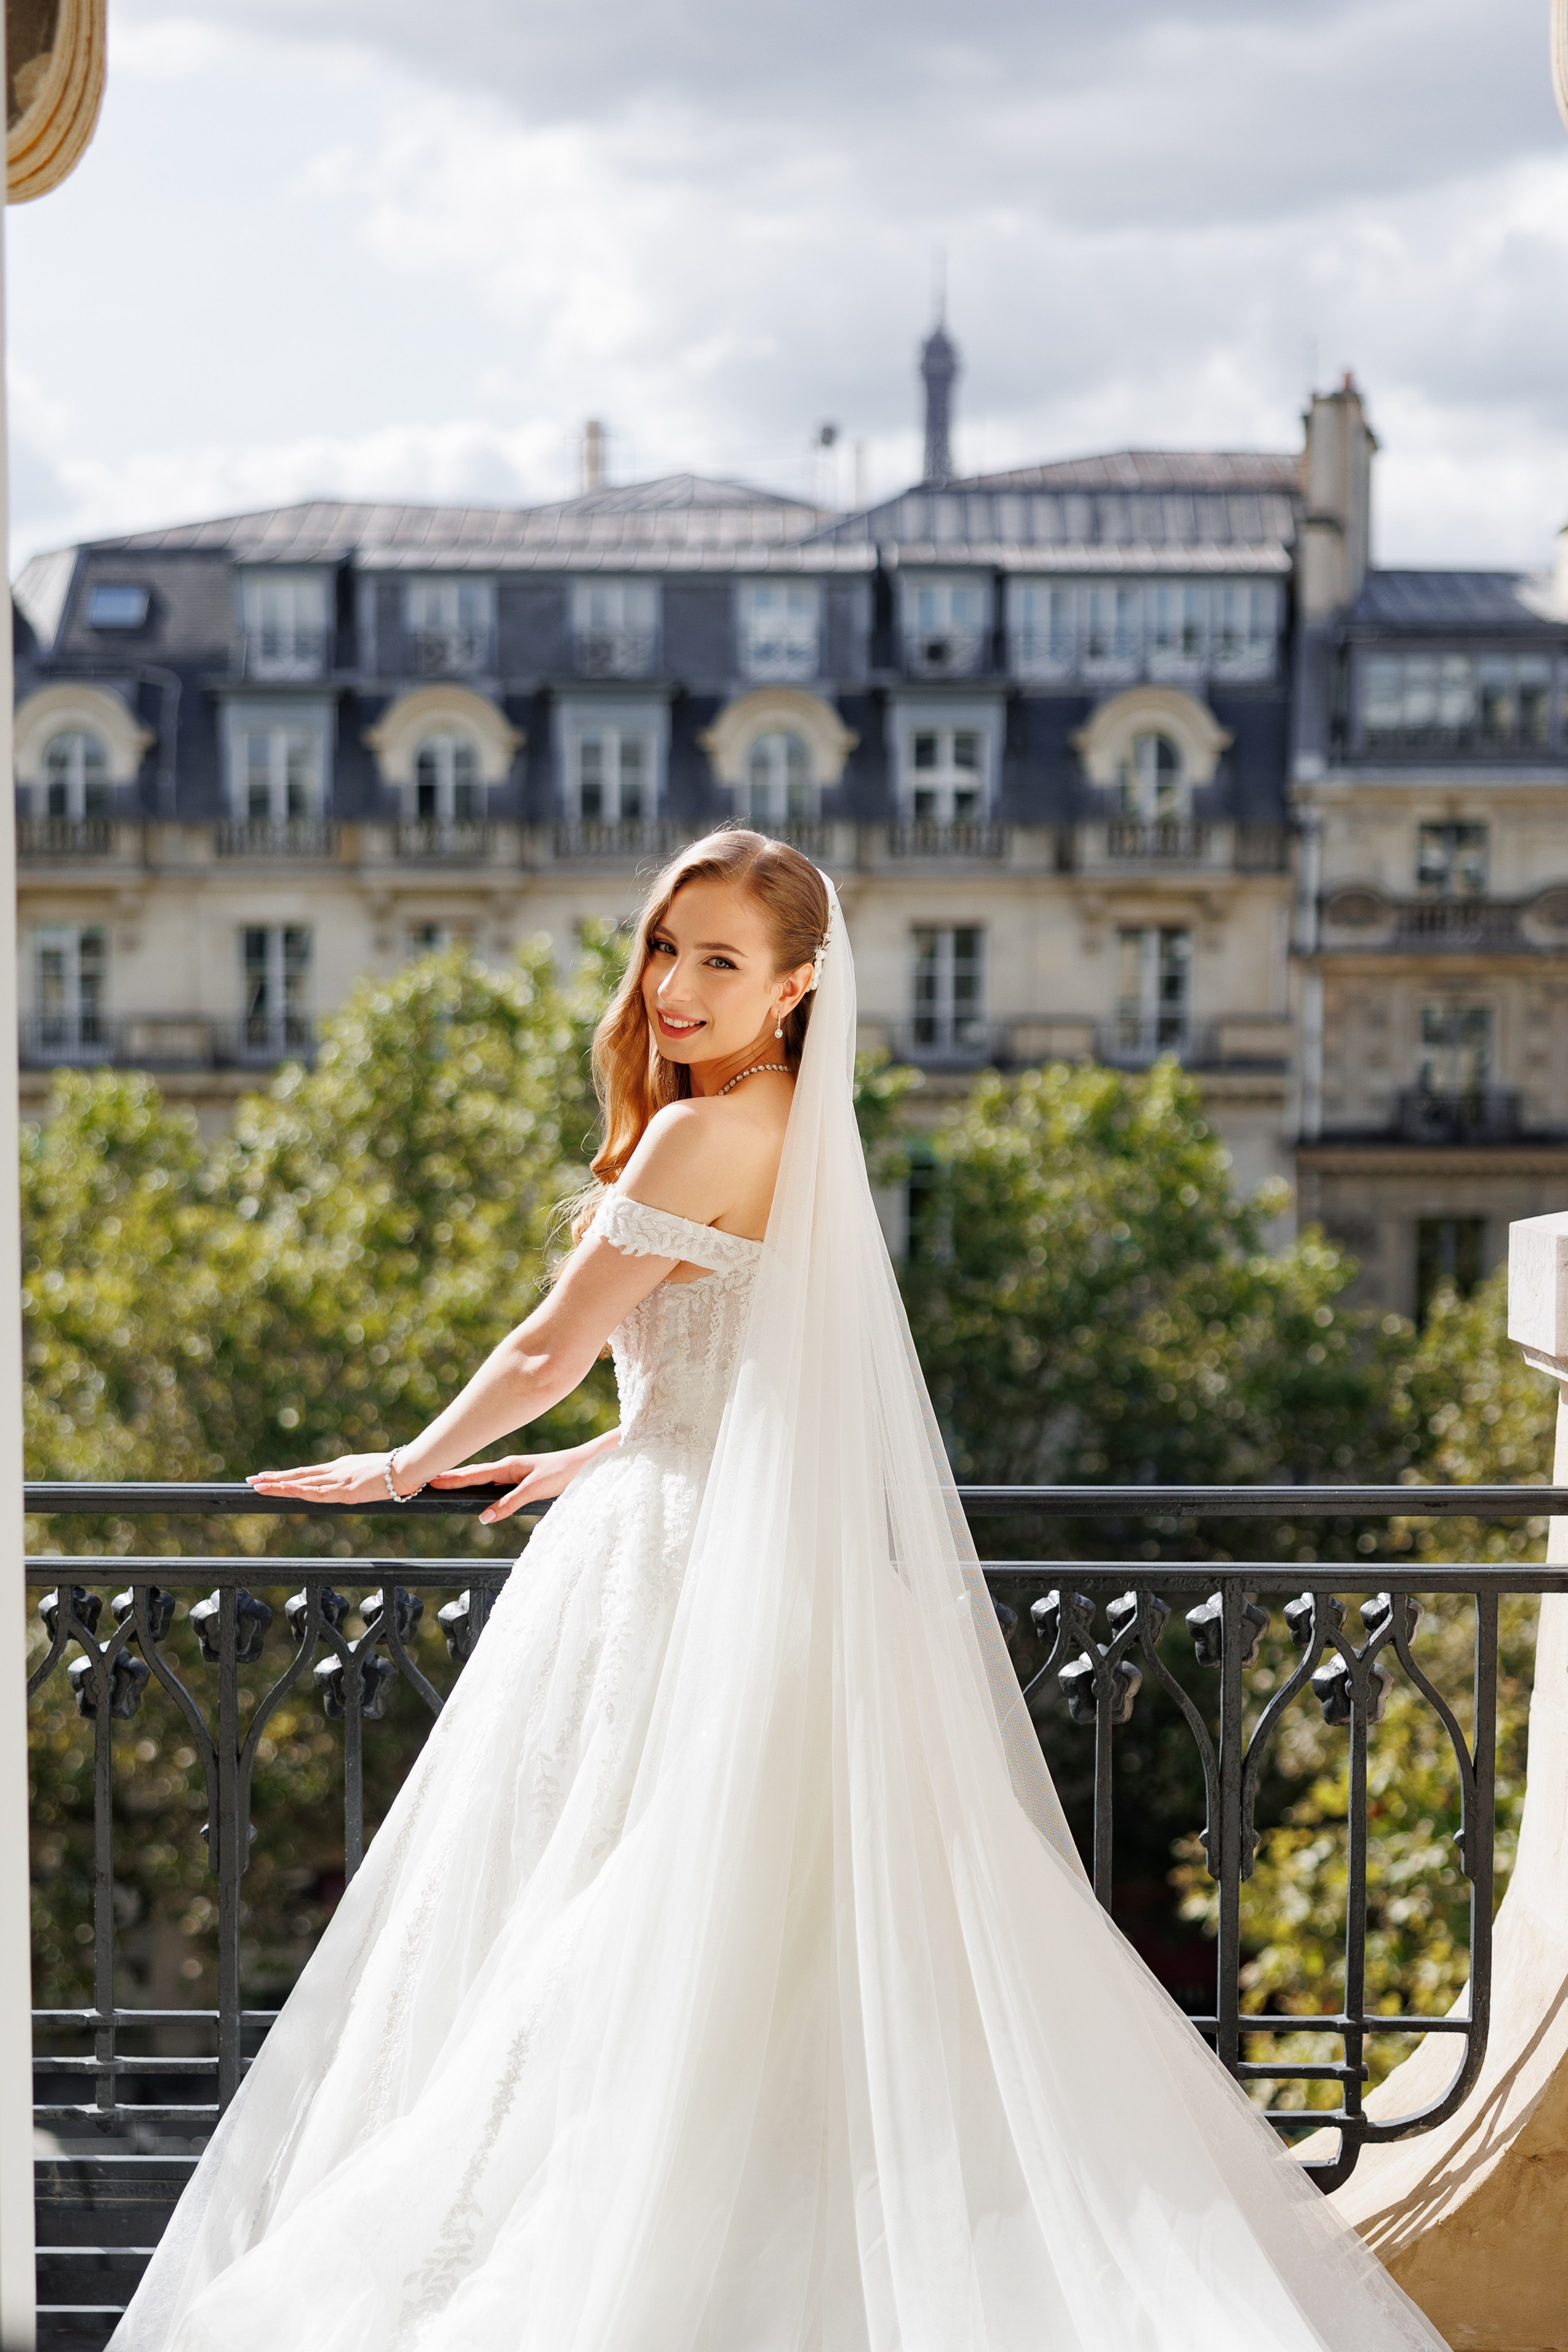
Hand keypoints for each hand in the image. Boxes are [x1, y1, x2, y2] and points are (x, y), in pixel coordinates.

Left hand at [247, 1453, 400, 1507]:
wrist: (408, 1468)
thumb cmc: (398, 1471)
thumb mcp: (374, 1476)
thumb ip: (363, 1481)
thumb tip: (363, 1486)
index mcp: (342, 1467)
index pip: (309, 1472)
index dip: (289, 1475)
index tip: (271, 1476)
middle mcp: (336, 1470)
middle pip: (300, 1475)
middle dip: (275, 1478)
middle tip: (252, 1480)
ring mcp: (339, 1479)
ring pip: (303, 1482)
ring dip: (279, 1485)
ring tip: (258, 1485)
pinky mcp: (345, 1490)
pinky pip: (317, 1492)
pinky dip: (300, 1491)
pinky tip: (285, 1490)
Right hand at [430, 1450, 594, 1522]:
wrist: (586, 1464)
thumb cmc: (563, 1473)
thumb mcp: (535, 1490)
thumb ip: (509, 1503)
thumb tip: (484, 1517)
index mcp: (508, 1467)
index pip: (473, 1474)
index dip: (452, 1479)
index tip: (431, 1478)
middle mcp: (509, 1467)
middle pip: (474, 1473)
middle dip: (451, 1476)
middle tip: (428, 1478)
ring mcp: (515, 1472)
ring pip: (483, 1477)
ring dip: (464, 1479)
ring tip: (445, 1483)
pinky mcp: (523, 1478)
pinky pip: (495, 1482)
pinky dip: (481, 1484)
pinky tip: (479, 1489)